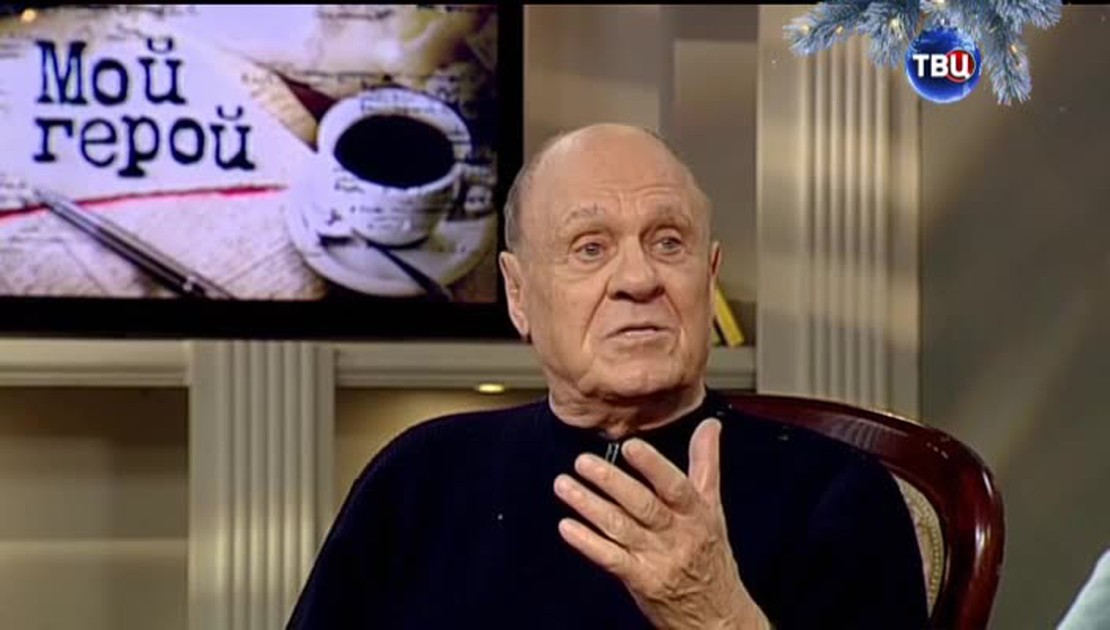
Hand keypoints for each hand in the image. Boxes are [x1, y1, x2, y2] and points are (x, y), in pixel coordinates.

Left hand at [553, 418, 769, 629]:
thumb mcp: (713, 508)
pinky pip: (611, 559)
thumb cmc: (711, 552)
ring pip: (620, 528)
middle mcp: (677, 535)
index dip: (653, 466)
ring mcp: (657, 559)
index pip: (675, 486)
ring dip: (589, 506)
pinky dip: (587, 542)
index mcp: (696, 513)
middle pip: (643, 506)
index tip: (630, 446)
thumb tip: (710, 424)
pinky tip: (567, 526)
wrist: (717, 614)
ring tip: (564, 485)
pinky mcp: (640, 580)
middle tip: (583, 461)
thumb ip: (706, 463)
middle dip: (612, 483)